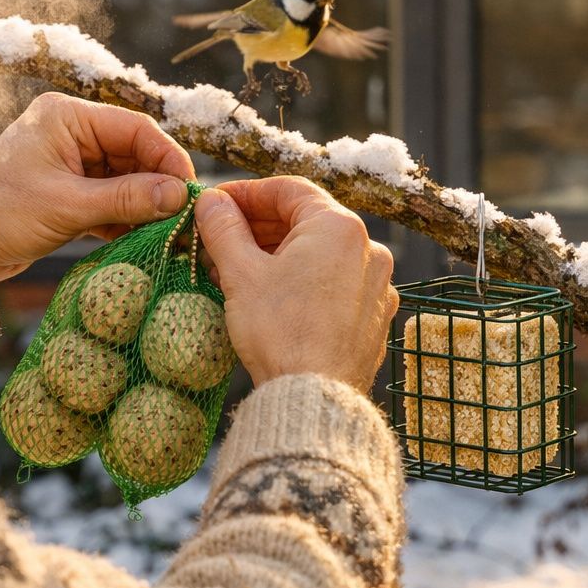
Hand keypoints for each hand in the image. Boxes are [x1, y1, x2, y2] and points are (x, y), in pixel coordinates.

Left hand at [0, 93, 195, 287]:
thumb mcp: (67, 206)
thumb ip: (126, 199)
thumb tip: (180, 196)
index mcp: (69, 117)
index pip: (137, 129)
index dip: (169, 159)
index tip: (190, 193)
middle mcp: (73, 135)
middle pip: (136, 155)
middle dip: (160, 187)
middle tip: (187, 220)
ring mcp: (72, 167)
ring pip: (127, 182)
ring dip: (147, 208)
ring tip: (172, 234)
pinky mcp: (69, 197)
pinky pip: (112, 204)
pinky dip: (128, 222)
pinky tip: (146, 241)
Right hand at [196, 176, 396, 393]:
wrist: (314, 396)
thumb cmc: (280, 332)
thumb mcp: (241, 274)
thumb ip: (223, 229)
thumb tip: (210, 202)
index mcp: (339, 227)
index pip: (289, 190)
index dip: (247, 194)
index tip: (218, 205)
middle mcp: (369, 250)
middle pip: (307, 222)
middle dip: (260, 228)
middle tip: (222, 239)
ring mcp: (377, 285)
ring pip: (321, 255)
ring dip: (279, 256)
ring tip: (240, 271)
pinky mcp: (375, 317)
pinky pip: (336, 285)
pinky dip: (304, 282)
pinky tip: (273, 298)